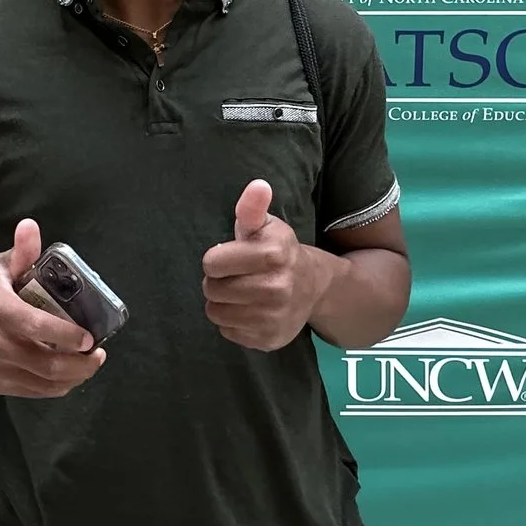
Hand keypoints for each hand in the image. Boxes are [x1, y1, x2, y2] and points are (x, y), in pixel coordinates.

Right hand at [0, 219, 106, 398]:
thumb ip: (20, 252)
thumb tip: (31, 225)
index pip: (36, 327)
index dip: (66, 336)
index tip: (90, 337)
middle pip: (47, 364)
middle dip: (81, 364)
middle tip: (97, 354)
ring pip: (42, 384)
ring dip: (73, 378)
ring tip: (88, 365)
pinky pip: (31, 393)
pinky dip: (54, 388)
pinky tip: (66, 377)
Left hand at [202, 179, 337, 351]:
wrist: (314, 286)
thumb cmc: (278, 251)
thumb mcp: (266, 226)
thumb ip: (253, 207)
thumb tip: (258, 186)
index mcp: (272, 255)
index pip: (211, 263)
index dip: (217, 259)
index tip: (230, 258)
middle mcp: (276, 288)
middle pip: (212, 290)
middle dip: (217, 282)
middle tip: (234, 277)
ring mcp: (273, 317)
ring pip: (216, 313)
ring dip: (222, 303)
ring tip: (239, 293)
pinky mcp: (269, 339)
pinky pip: (228, 332)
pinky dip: (234, 323)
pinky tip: (249, 310)